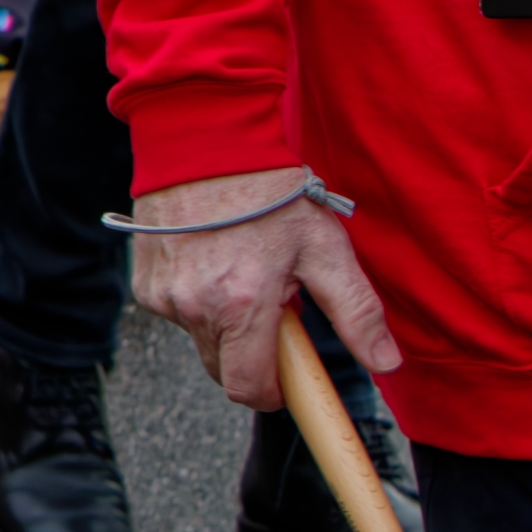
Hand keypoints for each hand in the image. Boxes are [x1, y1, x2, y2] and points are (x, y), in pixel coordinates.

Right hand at [129, 166, 397, 410]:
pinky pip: (178, 314)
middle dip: (253, 355)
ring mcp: (164, 295)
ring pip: (202, 340)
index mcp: (241, 305)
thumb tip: (385, 361)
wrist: (205, 139)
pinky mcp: (145, 282)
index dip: (274, 392)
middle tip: (275, 308)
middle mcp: (194, 307)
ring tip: (245, 273)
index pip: (249, 388)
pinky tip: (214, 261)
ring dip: (226, 325)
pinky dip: (199, 302)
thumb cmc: (269, 191)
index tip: (291, 375)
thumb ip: (356, 311)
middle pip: (223, 370)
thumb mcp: (325, 246)